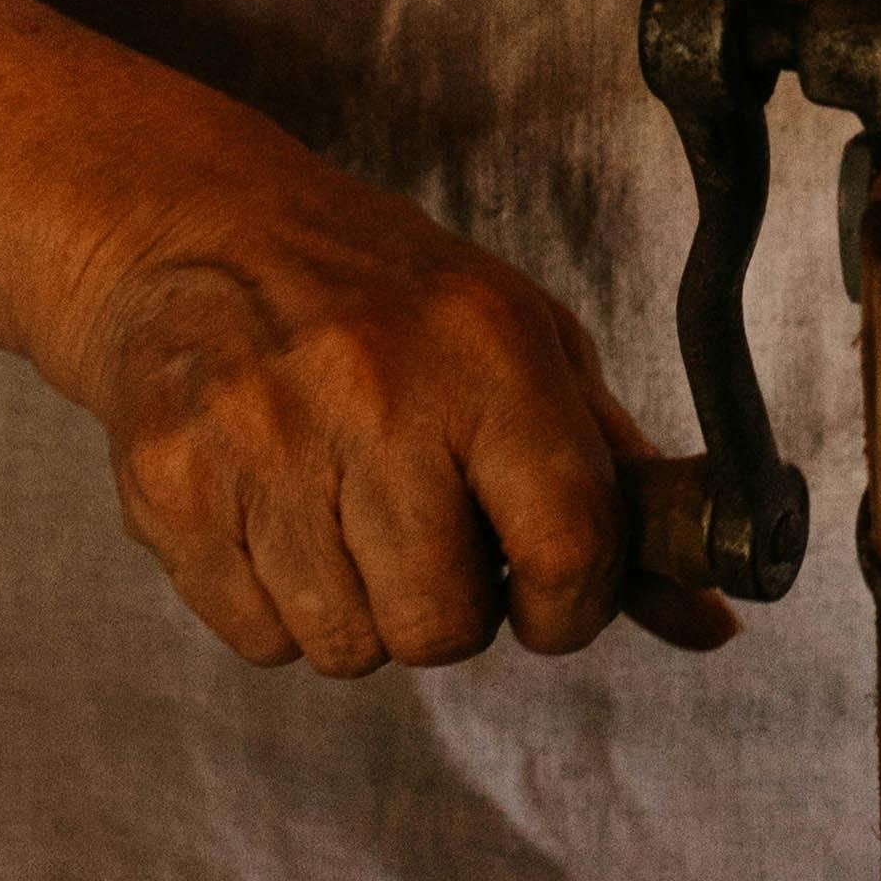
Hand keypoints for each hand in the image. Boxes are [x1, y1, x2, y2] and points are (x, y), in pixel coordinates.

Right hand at [39, 139, 737, 678]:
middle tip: (424, 539)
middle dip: (448, 611)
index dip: (568, 603)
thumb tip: (711, 620)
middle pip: (443, 625)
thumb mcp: (523, 350)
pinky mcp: (169, 483)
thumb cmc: (385, 301)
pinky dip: (276, 608)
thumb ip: (616, 487)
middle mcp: (374, 386)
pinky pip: (258, 640)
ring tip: (342, 517)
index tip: (545, 592)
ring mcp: (260, 436)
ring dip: (359, 612)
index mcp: (487, 347)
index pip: (569, 543)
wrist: (195, 233)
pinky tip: (275, 519)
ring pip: (347, 647)